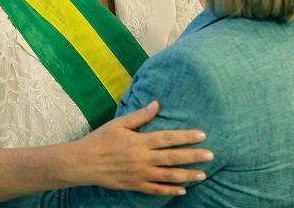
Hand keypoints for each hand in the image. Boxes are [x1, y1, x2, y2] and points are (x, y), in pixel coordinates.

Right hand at [68, 100, 211, 195]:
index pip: (168, 138)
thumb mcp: (119, 124)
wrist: (83, 163)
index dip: (186, 136)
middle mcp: (142, 158)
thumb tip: (156, 104)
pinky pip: (156, 189)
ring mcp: (139, 174)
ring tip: (202, 174)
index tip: (202, 135)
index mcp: (140, 141)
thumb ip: (140, 116)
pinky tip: (182, 189)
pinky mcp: (134, 185)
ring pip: (168, 176)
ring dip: (187, 175)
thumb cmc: (100, 140)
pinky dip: (170, 190)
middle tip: (210, 155)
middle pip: (172, 157)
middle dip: (193, 156)